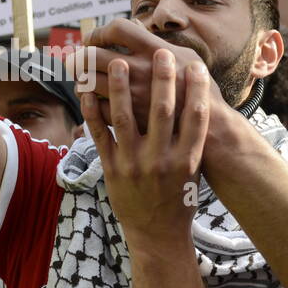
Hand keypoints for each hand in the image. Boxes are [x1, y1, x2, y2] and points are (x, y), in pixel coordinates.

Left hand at [71, 18, 224, 132]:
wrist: (210, 132)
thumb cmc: (199, 91)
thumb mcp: (187, 57)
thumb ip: (156, 42)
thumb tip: (132, 25)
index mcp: (156, 51)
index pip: (117, 28)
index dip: (100, 31)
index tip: (93, 39)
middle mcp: (142, 71)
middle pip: (94, 55)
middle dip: (80, 55)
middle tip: (76, 59)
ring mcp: (134, 97)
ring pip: (90, 83)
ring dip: (81, 79)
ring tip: (82, 80)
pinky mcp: (129, 121)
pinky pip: (96, 109)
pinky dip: (89, 103)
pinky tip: (91, 101)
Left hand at [82, 51, 210, 246]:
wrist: (158, 234)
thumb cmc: (179, 198)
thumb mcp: (193, 171)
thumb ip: (192, 141)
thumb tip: (196, 103)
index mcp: (186, 159)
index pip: (195, 118)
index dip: (197, 90)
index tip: (196, 66)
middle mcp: (161, 160)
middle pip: (162, 111)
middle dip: (163, 79)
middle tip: (163, 53)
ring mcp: (134, 164)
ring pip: (126, 118)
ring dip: (121, 87)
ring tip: (120, 62)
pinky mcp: (112, 169)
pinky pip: (100, 135)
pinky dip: (93, 112)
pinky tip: (90, 91)